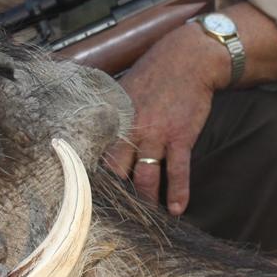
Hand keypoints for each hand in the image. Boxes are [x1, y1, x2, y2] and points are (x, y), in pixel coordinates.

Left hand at [104, 22, 230, 215]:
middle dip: (118, 194)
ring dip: (147, 200)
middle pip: (118, 171)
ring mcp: (157, 135)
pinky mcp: (181, 137)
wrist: (189, 60)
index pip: (99, 153)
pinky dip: (178, 192)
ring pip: (147, 177)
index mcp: (116, 119)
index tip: (88, 195)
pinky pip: (178, 171)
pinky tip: (177, 209)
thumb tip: (98, 129)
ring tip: (148, 217)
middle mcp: (133, 130)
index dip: (93, 176)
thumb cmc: (156, 73)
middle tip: (116, 213)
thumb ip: (113, 114)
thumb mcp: (124, 90)